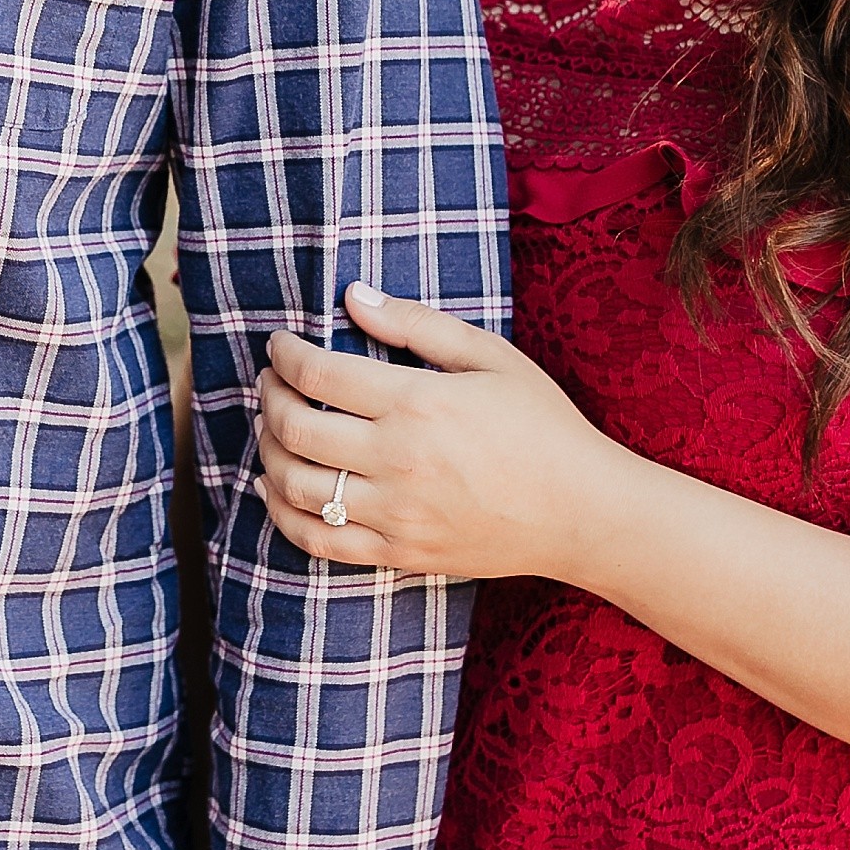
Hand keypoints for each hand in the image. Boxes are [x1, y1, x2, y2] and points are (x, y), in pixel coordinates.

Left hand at [256, 280, 613, 585]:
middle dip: (269, 396)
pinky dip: (282, 514)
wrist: (581, 513)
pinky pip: (319, 541)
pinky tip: (274, 489)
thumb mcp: (491, 356)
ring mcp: (395, 514)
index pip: (319, 373)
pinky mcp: (399, 553)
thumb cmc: (542, 426)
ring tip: (271, 427)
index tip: (279, 345)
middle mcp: (397, 460)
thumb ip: (418, 324)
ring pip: (297, 486)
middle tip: (270, 380)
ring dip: (268, 451)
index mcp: (418, 403)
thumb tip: (354, 296)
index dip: (285, 354)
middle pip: (296, 427)